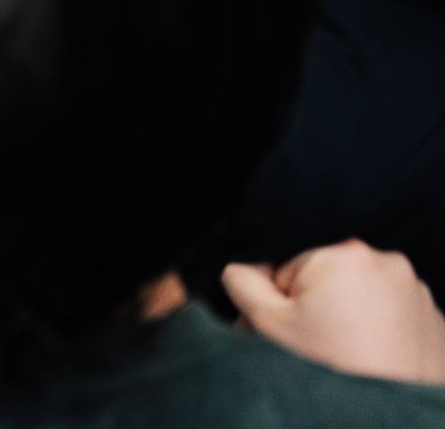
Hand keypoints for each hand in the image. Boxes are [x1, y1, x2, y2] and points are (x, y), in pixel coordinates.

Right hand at [224, 242, 444, 386]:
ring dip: (347, 317)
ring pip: (359, 295)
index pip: (289, 269)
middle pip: (327, 279)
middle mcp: (386, 263)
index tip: (291, 334)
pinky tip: (371, 359)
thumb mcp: (269, 326)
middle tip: (314, 348)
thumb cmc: (331, 371)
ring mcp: (416, 291)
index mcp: (344, 255)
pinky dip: (377, 331)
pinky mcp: (434, 318)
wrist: (391, 423)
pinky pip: (390, 313)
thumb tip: (241, 270)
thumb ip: (243, 283)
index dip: (282, 304)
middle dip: (315, 308)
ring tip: (345, 356)